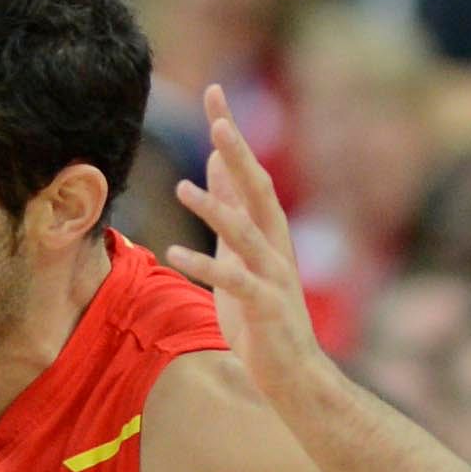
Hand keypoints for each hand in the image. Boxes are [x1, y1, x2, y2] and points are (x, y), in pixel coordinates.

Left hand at [166, 86, 325, 395]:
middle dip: (239, 152)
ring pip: (246, 233)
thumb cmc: (263, 319)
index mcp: (269, 232)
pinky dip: (205, 267)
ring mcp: (274, 277)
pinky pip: (235, 282)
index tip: (214, 94)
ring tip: (182, 187)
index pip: (250, 173)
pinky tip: (175, 254)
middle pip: (258, 189)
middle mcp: (276, 247)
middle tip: (218, 116)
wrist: (295, 377)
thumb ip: (230, 211)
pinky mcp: (266, 309)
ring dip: (216, 209)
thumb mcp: (239, 255)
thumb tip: (212, 164)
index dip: (233, 136)